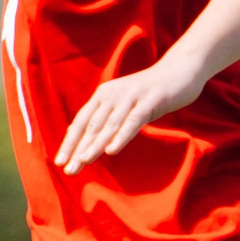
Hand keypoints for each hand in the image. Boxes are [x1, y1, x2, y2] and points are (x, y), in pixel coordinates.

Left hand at [56, 61, 204, 172]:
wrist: (179, 70)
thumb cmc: (149, 93)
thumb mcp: (123, 104)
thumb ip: (105, 118)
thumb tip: (81, 137)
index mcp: (102, 96)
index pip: (81, 122)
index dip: (70, 142)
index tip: (60, 162)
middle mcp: (112, 94)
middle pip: (91, 126)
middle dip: (78, 149)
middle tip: (68, 170)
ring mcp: (130, 97)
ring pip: (109, 125)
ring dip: (95, 145)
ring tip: (83, 162)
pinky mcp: (150, 101)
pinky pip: (133, 121)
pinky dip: (121, 136)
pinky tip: (112, 151)